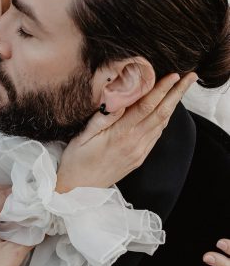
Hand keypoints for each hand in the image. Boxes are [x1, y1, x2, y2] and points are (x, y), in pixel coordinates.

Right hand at [56, 72, 197, 192]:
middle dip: (177, 93)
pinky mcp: (139, 157)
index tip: (173, 75)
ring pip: (162, 124)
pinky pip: (156, 135)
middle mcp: (134, 143)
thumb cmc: (76, 160)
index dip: (161, 89)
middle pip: (161, 113)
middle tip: (190, 77)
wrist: (79, 189)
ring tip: (181, 89)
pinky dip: (164, 119)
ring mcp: (139, 151)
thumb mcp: (83, 136)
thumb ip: (102, 117)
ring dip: (173, 104)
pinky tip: (166, 110)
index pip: (146, 107)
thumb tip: (118, 98)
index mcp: (120, 134)